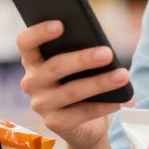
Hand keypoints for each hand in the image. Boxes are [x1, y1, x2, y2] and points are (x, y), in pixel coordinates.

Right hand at [16, 20, 131, 148]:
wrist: (83, 124)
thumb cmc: (80, 83)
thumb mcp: (78, 65)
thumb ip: (80, 51)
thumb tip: (102, 48)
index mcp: (33, 60)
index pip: (25, 42)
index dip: (39, 32)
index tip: (60, 24)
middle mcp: (31, 82)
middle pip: (54, 67)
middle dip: (83, 59)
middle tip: (107, 53)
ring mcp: (41, 104)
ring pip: (71, 91)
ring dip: (100, 83)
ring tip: (122, 76)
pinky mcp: (54, 123)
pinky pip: (81, 113)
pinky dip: (103, 106)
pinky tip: (120, 100)